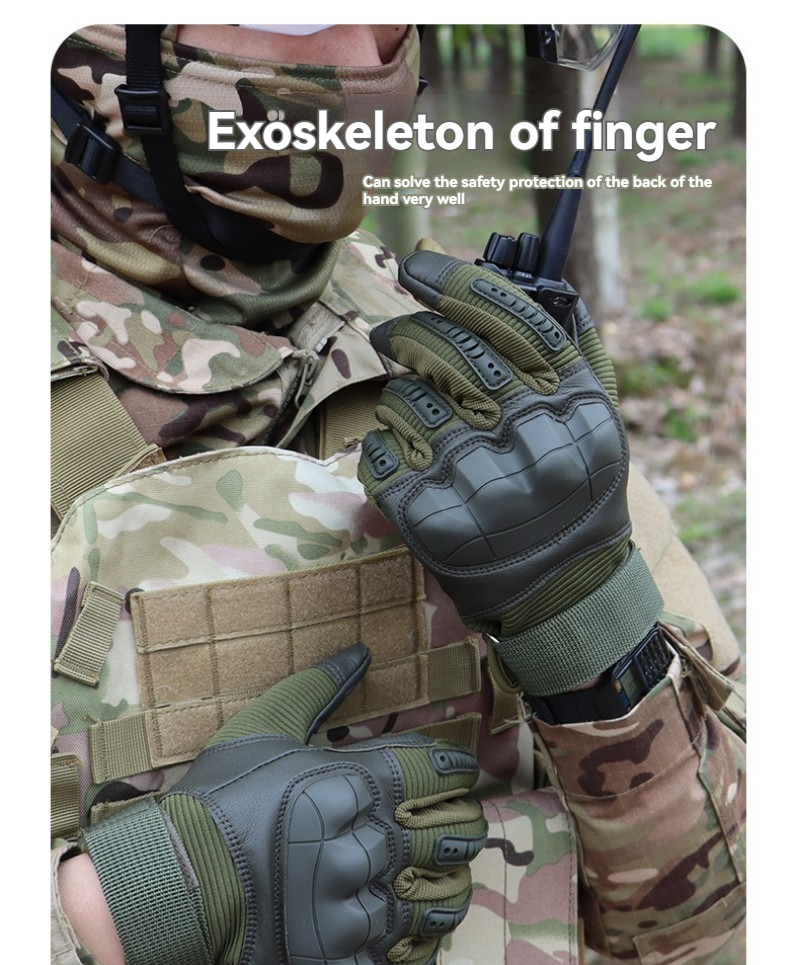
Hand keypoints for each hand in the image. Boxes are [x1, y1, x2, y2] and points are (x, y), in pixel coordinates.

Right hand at [82, 644, 485, 964]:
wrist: (167, 887)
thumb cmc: (217, 802)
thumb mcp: (262, 730)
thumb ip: (318, 688)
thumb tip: (361, 651)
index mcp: (349, 789)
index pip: (438, 775)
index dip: (455, 774)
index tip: (457, 777)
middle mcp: (359, 852)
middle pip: (450, 837)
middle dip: (461, 830)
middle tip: (457, 830)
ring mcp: (350, 917)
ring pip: (437, 903)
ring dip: (449, 890)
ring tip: (444, 881)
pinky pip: (407, 964)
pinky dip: (418, 949)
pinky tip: (412, 933)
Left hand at [358, 251, 661, 695]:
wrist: (563, 590)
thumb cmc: (575, 491)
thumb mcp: (597, 420)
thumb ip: (570, 350)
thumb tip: (531, 278)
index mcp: (578, 412)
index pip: (514, 322)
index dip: (458, 283)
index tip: (419, 264)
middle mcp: (534, 448)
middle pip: (451, 353)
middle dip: (410, 331)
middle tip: (393, 333)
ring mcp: (481, 491)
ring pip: (406, 402)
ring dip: (401, 398)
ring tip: (417, 416)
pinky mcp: (433, 525)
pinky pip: (380, 453)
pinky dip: (382, 446)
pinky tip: (405, 458)